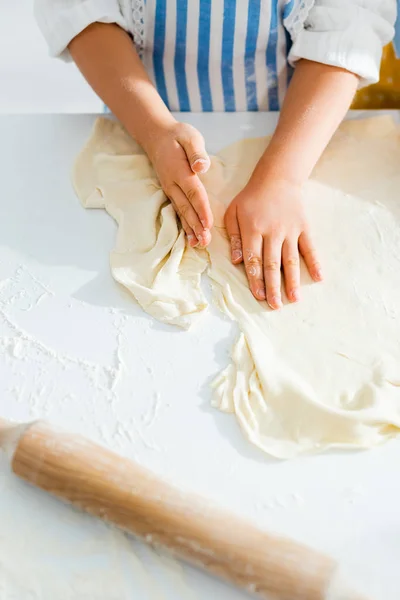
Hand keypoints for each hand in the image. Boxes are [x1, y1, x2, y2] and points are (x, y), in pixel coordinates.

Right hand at [146, 122, 212, 246]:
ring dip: (190, 230)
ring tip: (199, 244)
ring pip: (181, 213)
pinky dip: (184, 226)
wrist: (156, 136)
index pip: (193, 192)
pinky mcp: (171, 193)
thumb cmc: (177, 135)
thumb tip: (201, 166)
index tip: (208, 223)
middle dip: (196, 226)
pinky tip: (191, 238)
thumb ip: (196, 152)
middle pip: (186, 208)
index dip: (201, 209)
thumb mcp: (190, 136)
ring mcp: (170, 190)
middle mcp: (173, 184)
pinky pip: (178, 212)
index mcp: (179, 171)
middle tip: (205, 241)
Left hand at [224, 178, 321, 308]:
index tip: (259, 296)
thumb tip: (236, 261)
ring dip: (292, 281)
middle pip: (272, 264)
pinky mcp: (304, 227)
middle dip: (273, 287)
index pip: (253, 259)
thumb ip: (233, 237)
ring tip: (294, 299)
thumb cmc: (251, 198)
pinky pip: (310, 247)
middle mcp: (272, 232)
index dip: (256, 279)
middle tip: (275, 305)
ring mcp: (290, 230)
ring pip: (291, 260)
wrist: (277, 178)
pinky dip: (315, 262)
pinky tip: (319, 277)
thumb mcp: (233, 212)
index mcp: (252, 229)